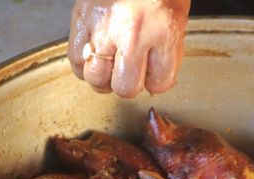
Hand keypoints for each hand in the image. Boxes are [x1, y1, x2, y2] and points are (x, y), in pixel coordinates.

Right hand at [67, 0, 189, 97]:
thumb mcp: (177, 16)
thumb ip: (169, 52)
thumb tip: (154, 81)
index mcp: (163, 31)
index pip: (159, 84)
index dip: (156, 81)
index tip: (153, 73)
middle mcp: (133, 33)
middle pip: (126, 88)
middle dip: (129, 83)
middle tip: (130, 70)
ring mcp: (103, 28)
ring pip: (97, 79)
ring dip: (104, 78)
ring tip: (109, 66)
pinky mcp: (81, 21)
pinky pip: (76, 62)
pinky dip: (84, 66)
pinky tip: (93, 57)